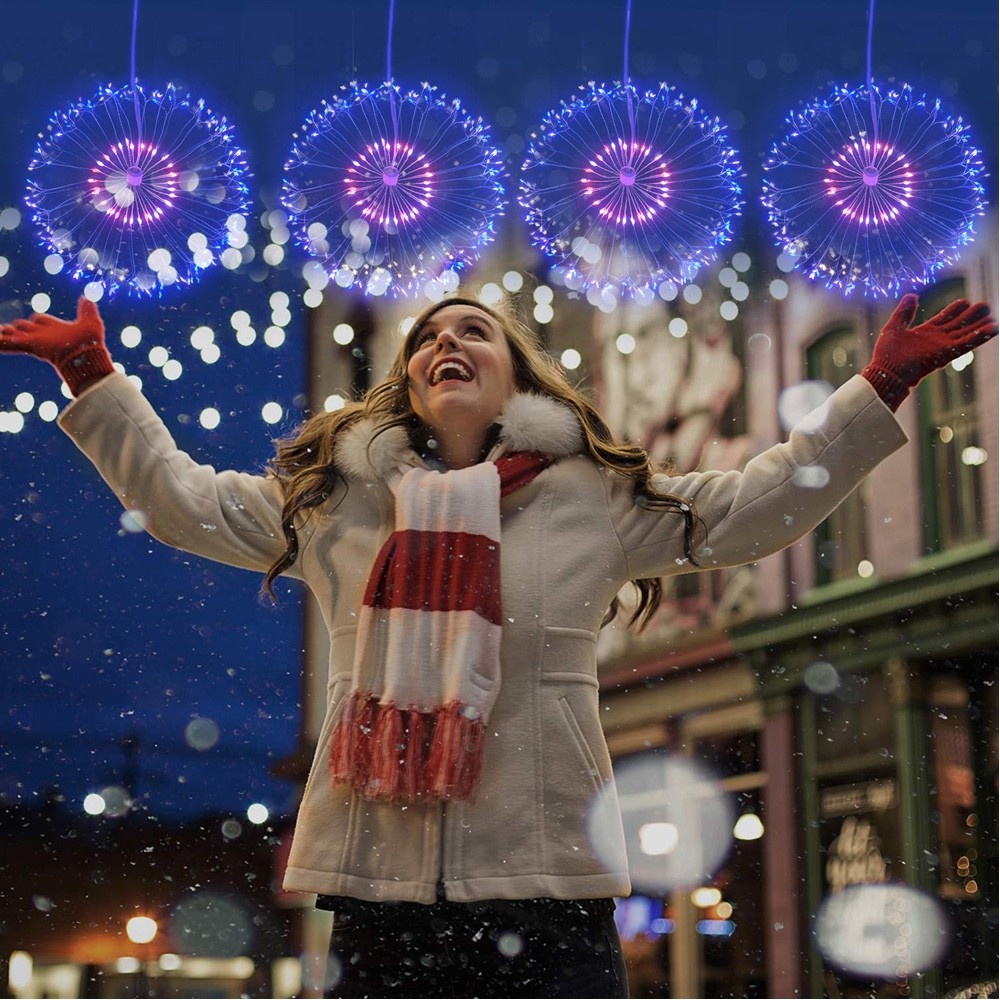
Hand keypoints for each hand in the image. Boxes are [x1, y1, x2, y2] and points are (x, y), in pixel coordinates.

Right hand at [0, 297, 114, 395]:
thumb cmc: (90, 343)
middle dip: (15, 327)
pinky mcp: (30, 345)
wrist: (87, 356)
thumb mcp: (90, 323)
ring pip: (13, 334)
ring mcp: (35, 341)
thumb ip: (87, 310)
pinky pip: (8, 343)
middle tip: (4, 328)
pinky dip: (1, 343)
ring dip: (4, 334)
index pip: (40, 320)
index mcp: (55, 329)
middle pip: (23, 327)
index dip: (37, 319)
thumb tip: (87, 298)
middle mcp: (43, 335)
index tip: (35, 319)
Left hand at [862, 293, 997, 410]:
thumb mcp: (893, 328)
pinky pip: (966, 344)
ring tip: (993, 317)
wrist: (886, 372)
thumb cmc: (886, 354)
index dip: (955, 309)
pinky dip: (979, 336)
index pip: (944, 318)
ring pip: (966, 333)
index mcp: (925, 332)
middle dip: (972, 315)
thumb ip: (904, 312)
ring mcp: (943, 346)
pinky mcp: (946, 353)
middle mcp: (937, 339)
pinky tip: (993, 328)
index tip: (964, 301)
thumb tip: (912, 295)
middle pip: (959, 324)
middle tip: (985, 305)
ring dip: (980, 325)